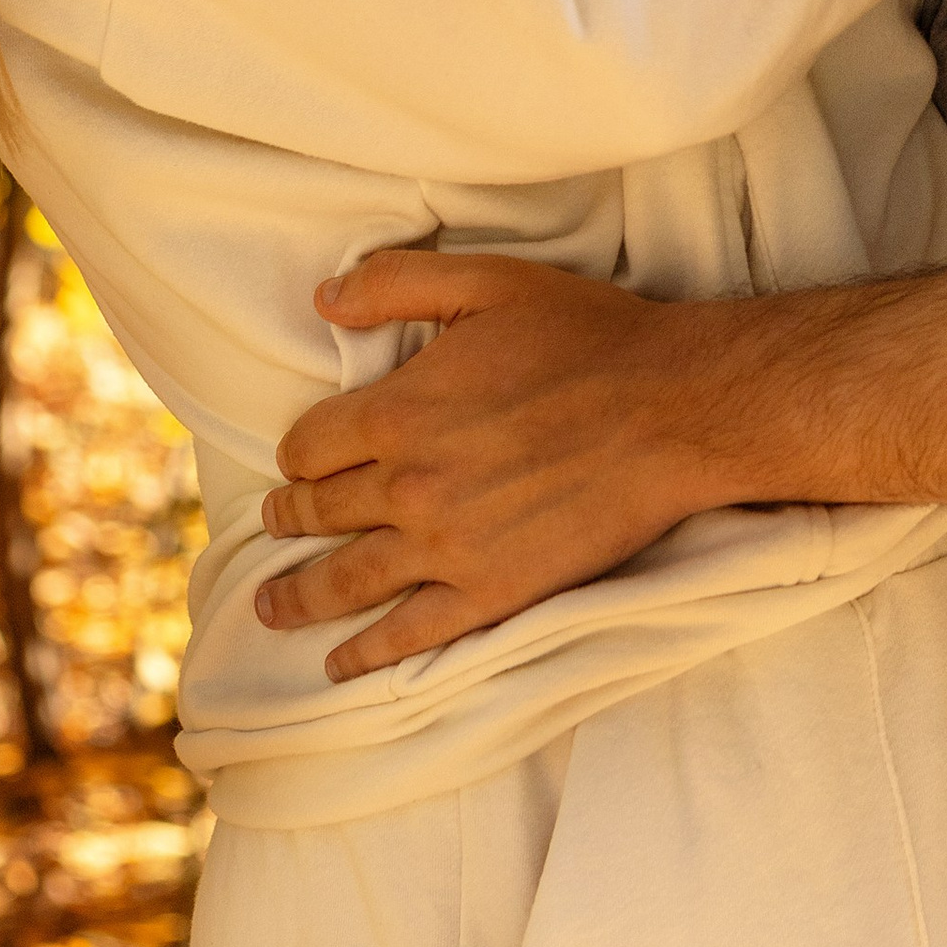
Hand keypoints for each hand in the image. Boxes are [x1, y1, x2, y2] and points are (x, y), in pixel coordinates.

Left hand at [254, 257, 718, 678]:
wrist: (674, 410)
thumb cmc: (588, 337)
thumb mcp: (490, 282)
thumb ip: (397, 283)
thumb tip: (322, 299)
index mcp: (398, 412)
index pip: (309, 444)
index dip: (298, 451)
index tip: (301, 458)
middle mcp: (408, 487)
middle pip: (320, 513)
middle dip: (290, 518)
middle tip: (276, 526)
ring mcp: (448, 548)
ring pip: (346, 582)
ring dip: (299, 597)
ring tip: (272, 608)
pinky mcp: (494, 592)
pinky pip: (411, 634)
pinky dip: (366, 654)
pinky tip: (340, 665)